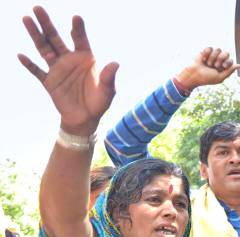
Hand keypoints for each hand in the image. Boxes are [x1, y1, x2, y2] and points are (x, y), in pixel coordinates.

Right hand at [18, 6, 117, 135]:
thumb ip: (109, 77)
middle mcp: (69, 59)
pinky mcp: (49, 82)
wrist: (86, 119)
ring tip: (26, 19)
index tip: (76, 18)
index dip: (78, 29)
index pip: (80, 39)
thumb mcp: (107, 91)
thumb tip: (115, 63)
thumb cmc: (99, 103)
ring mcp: (57, 69)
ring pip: (43, 49)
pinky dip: (29, 64)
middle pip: (56, 38)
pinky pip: (37, 71)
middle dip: (47, 24)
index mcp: (85, 58)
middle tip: (38, 8)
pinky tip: (21, 56)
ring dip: (35, 35)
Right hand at [175, 47, 239, 90]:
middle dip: (221, 59)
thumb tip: (239, 65)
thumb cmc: (207, 78)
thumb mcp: (220, 77)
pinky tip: (203, 59)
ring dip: (212, 58)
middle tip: (215, 65)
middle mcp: (219, 60)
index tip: (223, 66)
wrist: (194, 75)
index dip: (227, 62)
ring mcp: (212, 55)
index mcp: (223, 67)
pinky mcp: (206, 52)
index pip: (230, 60)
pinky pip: (210, 48)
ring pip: (218, 50)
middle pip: (226, 53)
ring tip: (208, 64)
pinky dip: (206, 54)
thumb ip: (229, 71)